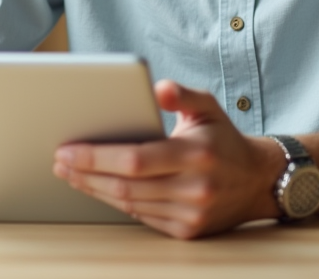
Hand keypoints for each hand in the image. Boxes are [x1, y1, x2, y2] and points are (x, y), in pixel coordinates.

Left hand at [52, 80, 283, 238]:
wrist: (257, 181)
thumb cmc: (223, 139)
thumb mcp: (208, 107)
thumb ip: (182, 95)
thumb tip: (156, 87)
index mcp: (196, 154)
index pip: (136, 159)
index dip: (97, 157)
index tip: (68, 150)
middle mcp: (195, 187)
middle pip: (126, 185)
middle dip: (87, 174)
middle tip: (61, 162)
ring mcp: (192, 213)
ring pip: (130, 204)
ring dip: (95, 190)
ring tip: (72, 175)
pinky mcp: (188, 231)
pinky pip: (142, 217)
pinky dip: (118, 202)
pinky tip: (100, 189)